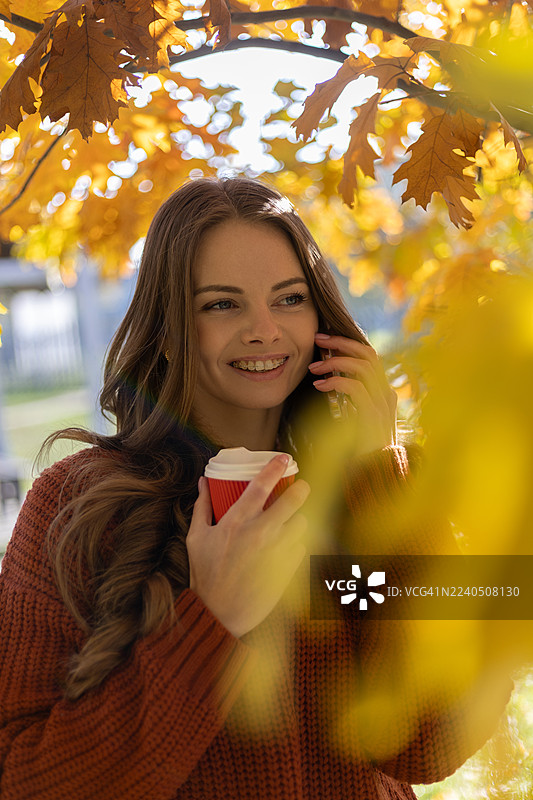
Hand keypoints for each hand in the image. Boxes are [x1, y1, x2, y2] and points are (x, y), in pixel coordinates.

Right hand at [186, 455, 309, 637]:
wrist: (219, 615)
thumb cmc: (205, 575)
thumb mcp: (196, 538)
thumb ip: (202, 507)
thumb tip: (203, 482)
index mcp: (236, 523)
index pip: (261, 486)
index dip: (274, 468)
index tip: (284, 459)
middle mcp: (260, 535)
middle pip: (293, 502)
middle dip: (301, 489)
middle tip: (301, 487)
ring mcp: (277, 553)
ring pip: (302, 524)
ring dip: (298, 519)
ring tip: (290, 522)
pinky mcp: (287, 571)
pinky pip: (302, 547)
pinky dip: (296, 543)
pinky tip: (286, 546)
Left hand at [309, 333, 396, 455]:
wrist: (374, 474)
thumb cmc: (360, 448)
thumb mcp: (353, 417)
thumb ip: (347, 400)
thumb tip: (327, 380)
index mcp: (382, 391)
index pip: (368, 356)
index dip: (346, 344)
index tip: (324, 341)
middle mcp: (386, 393)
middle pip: (368, 353)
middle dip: (341, 342)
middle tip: (317, 339)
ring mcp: (382, 403)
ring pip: (363, 366)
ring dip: (335, 362)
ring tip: (314, 368)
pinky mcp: (373, 414)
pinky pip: (355, 387)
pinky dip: (335, 382)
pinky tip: (320, 386)